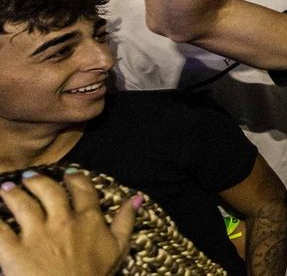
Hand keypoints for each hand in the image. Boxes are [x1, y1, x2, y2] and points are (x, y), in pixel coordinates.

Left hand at [0, 170, 139, 275]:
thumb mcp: (118, 249)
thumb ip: (126, 221)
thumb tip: (136, 198)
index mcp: (89, 219)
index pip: (82, 189)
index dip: (75, 178)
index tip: (69, 173)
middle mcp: (63, 221)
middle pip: (48, 190)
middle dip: (37, 180)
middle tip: (29, 176)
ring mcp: (37, 235)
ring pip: (21, 203)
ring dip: (11, 193)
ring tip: (5, 189)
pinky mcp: (14, 252)